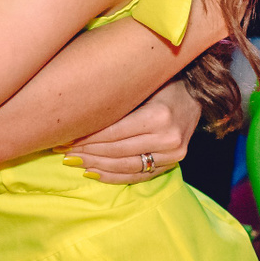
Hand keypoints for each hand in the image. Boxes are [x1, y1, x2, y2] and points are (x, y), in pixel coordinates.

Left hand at [61, 77, 200, 182]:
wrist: (195, 95)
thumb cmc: (162, 83)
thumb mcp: (141, 85)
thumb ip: (116, 101)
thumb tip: (76, 112)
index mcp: (159, 116)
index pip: (114, 132)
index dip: (87, 137)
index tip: (65, 136)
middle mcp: (168, 138)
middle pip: (117, 151)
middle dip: (87, 152)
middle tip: (64, 150)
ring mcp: (172, 155)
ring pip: (125, 166)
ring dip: (96, 165)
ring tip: (74, 161)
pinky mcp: (172, 165)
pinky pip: (137, 176)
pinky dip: (113, 176)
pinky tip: (93, 172)